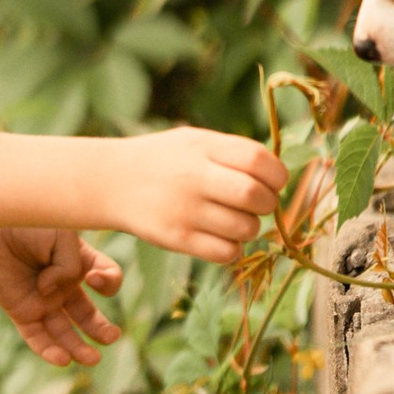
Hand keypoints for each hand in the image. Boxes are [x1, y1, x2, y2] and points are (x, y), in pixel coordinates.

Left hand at [0, 225, 123, 366]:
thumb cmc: (27, 224)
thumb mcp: (61, 237)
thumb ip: (69, 266)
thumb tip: (50, 294)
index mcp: (80, 262)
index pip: (107, 277)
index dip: (108, 282)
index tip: (93, 278)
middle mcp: (64, 285)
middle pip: (88, 315)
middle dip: (101, 329)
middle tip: (111, 337)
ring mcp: (44, 301)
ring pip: (65, 333)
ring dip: (79, 348)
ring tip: (92, 359)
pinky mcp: (22, 312)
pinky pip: (37, 338)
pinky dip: (49, 350)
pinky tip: (63, 360)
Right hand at [112, 127, 288, 264]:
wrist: (113, 181)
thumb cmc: (166, 160)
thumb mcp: (195, 141)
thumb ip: (234, 153)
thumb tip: (280, 177)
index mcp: (203, 147)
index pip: (258, 160)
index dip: (277, 175)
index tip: (273, 182)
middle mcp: (194, 177)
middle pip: (255, 196)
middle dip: (268, 203)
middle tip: (259, 204)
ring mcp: (185, 210)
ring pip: (246, 228)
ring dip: (251, 227)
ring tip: (236, 219)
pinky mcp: (177, 239)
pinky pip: (226, 252)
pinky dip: (233, 248)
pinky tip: (222, 236)